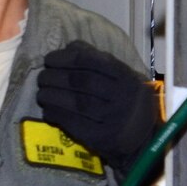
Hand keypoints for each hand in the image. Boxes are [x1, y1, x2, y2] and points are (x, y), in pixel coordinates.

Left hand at [36, 41, 161, 169]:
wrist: (143, 138)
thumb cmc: (128, 102)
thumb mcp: (123, 78)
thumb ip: (100, 61)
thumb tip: (70, 47)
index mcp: (126, 78)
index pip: (90, 61)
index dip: (64, 58)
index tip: (49, 59)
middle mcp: (122, 96)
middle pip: (80, 81)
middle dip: (54, 77)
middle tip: (42, 77)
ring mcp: (112, 118)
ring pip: (74, 102)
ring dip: (51, 95)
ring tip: (42, 93)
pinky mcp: (101, 137)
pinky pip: (72, 123)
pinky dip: (56, 114)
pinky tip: (49, 110)